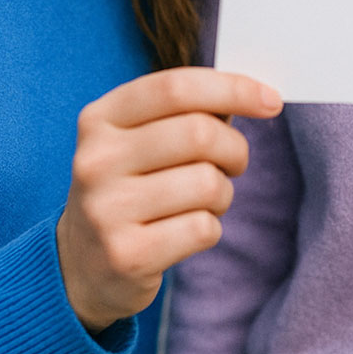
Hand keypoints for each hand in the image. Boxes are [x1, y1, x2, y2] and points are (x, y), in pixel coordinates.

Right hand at [57, 68, 281, 333]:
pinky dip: (210, 228)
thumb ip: (187, 113)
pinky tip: (185, 232)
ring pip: (207, 183)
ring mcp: (106, 210)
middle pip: (199, 134)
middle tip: (234, 164)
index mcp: (100, 120)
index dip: (231, 88)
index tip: (271, 100)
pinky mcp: (126, 255)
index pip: (175, 88)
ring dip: (222, 194)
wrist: (81, 265)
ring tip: (202, 202)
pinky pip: (203, 228)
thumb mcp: (141, 140)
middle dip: (234, 149)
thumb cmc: (132, 187)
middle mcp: (96, 160)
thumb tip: (256, 95)